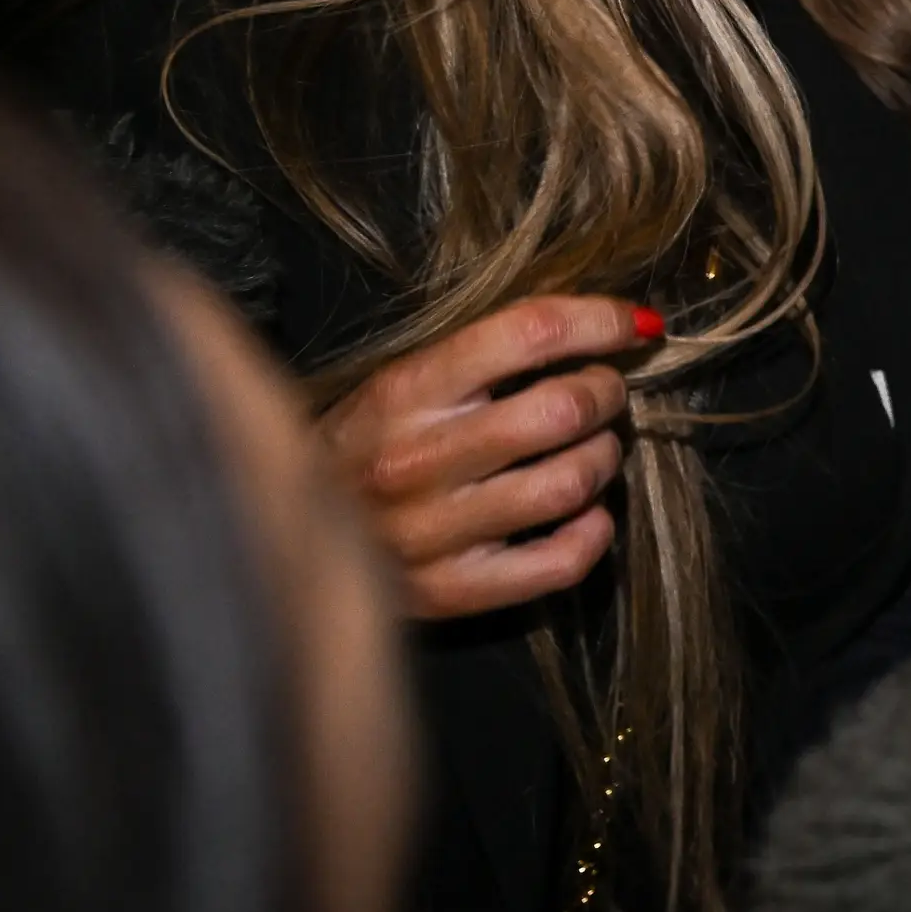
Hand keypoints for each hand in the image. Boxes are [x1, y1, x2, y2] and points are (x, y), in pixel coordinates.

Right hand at [319, 294, 660, 619]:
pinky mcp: (452, 590)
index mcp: (403, 392)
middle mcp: (417, 461)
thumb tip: (607, 324)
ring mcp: (433, 531)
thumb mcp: (402, 383)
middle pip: (562, 409)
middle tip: (601, 393)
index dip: (599, 321)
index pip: (528, 333)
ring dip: (604, 457)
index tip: (633, 325)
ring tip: (593, 449)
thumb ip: (486, 356)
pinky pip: (560, 561)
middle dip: (604, 393)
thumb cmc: (364, 446)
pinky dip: (592, 532)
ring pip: (570, 482)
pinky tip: (586, 514)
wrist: (277, 532)